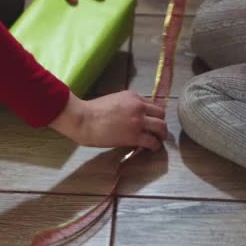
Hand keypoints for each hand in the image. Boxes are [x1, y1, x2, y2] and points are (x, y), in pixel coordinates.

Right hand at [49, 91, 167, 150]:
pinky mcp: (135, 136)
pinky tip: (151, 148)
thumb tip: (131, 116)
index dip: (154, 114)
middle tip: (158, 132)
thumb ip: (126, 105)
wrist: (83, 119)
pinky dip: (155, 145)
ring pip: (161, 127)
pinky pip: (152, 141)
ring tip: (158, 140)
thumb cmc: (92, 111)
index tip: (152, 121)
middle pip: (161, 114)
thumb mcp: (113, 100)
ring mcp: (138, 121)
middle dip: (161, 123)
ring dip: (161, 134)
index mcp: (133, 96)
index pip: (153, 104)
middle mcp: (139, 106)